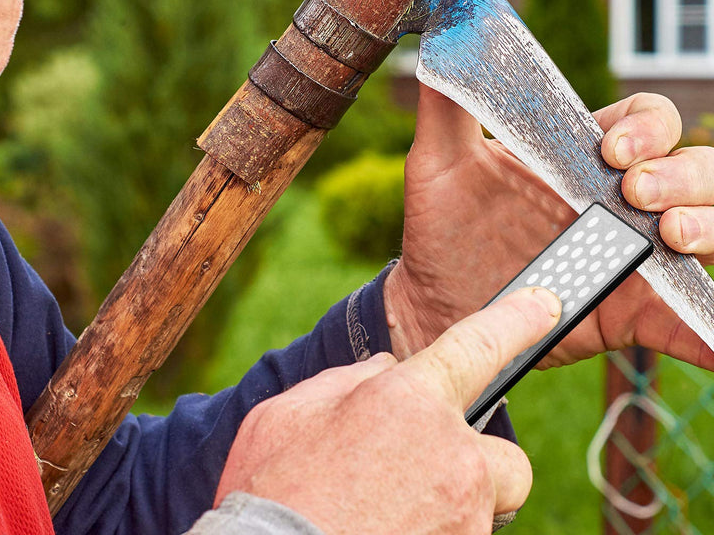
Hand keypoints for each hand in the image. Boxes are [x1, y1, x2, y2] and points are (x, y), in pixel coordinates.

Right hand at [215, 287, 560, 534]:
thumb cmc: (272, 487)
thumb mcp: (290, 411)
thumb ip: (347, 381)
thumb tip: (384, 372)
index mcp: (410, 401)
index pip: (479, 344)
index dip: (516, 319)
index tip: (546, 305)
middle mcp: (452, 458)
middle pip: (508, 459)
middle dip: (479, 465)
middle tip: (428, 474)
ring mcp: (462, 520)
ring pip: (484, 509)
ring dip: (451, 507)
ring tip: (389, 510)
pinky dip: (432, 533)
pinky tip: (386, 527)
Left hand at [385, 86, 713, 368]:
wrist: (433, 300)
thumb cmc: (439, 226)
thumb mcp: (437, 162)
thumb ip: (447, 104)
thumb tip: (446, 39)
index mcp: (580, 158)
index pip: (645, 120)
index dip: (646, 126)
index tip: (610, 148)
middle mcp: (615, 202)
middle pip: (695, 169)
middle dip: (685, 173)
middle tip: (636, 193)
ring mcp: (627, 255)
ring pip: (707, 230)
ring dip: (709, 226)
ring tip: (673, 237)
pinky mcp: (626, 311)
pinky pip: (685, 321)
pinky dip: (706, 330)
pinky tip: (711, 337)